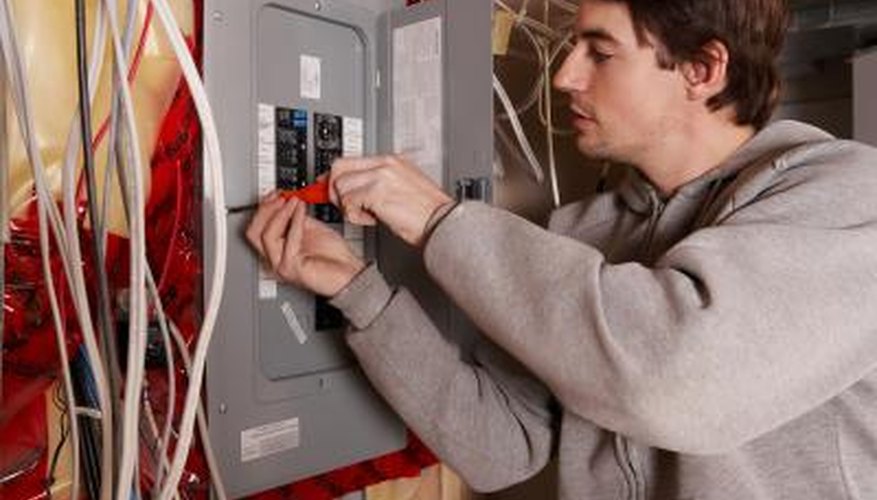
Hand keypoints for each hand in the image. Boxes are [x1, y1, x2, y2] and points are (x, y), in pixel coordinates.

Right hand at [245, 194, 364, 296]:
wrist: (349, 274)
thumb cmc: (334, 258)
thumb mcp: (310, 229)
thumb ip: (295, 218)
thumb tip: (287, 201)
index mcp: (277, 252)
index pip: (256, 229)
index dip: (263, 208)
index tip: (276, 193)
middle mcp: (275, 260)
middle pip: (254, 232)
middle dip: (265, 209)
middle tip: (280, 196)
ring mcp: (281, 265)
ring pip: (266, 235)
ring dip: (280, 212)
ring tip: (293, 201)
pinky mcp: (291, 268)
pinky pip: (288, 239)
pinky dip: (294, 220)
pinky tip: (301, 210)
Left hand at [329, 155, 453, 246]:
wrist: (441, 223)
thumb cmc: (427, 213)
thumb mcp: (403, 188)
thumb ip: (378, 183)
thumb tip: (355, 189)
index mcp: (391, 161)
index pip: (351, 160)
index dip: (336, 177)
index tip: (329, 188)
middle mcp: (385, 164)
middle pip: (339, 167)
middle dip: (334, 189)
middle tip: (344, 206)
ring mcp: (381, 176)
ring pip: (341, 186)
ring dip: (348, 206)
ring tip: (367, 215)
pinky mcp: (377, 192)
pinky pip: (349, 201)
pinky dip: (355, 215)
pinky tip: (372, 219)